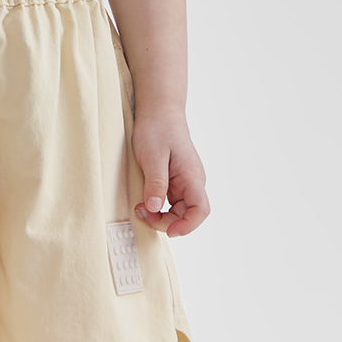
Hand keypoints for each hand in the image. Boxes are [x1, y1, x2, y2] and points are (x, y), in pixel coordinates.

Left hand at [130, 110, 209, 237]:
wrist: (159, 110)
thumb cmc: (157, 128)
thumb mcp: (152, 156)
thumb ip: (155, 182)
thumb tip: (155, 207)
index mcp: (191, 176)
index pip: (200, 209)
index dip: (187, 225)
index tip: (169, 230)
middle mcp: (192, 181)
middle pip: (187, 214)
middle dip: (165, 221)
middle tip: (142, 213)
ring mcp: (184, 181)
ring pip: (178, 210)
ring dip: (161, 215)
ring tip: (141, 207)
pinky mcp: (175, 180)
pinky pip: (171, 201)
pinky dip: (158, 206)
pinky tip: (145, 201)